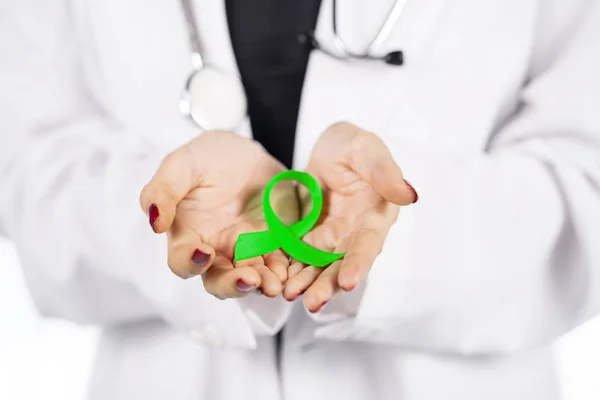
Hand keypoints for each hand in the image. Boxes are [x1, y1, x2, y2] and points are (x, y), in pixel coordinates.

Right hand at [139, 131, 297, 298]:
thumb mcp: (182, 164)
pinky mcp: (275, 244)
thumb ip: (163, 190)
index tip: (203, 253)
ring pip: (252, 278)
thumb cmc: (207, 158)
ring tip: (276, 282)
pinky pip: (281, 264)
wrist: (247, 151)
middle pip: (219, 280)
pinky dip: (286, 271)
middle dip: (234, 285)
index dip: (190, 263)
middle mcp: (217, 249)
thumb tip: (154, 221)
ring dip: (263, 283)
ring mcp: (247, 250)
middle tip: (250, 279)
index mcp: (189, 234)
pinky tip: (291, 271)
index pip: (182, 261)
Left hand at [283, 122, 417, 311]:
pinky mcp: (310, 238)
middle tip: (313, 303)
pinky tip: (278, 282)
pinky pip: (299, 258)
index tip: (348, 281)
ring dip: (307, 284)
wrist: (328, 149)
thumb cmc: (352, 146)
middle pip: (343, 264)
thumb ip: (382, 170)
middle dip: (328, 285)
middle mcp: (355, 234)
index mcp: (375, 215)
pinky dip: (290, 271)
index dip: (359, 262)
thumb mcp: (365, 148)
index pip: (369, 243)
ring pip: (320, 267)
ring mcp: (332, 239)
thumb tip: (408, 195)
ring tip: (290, 296)